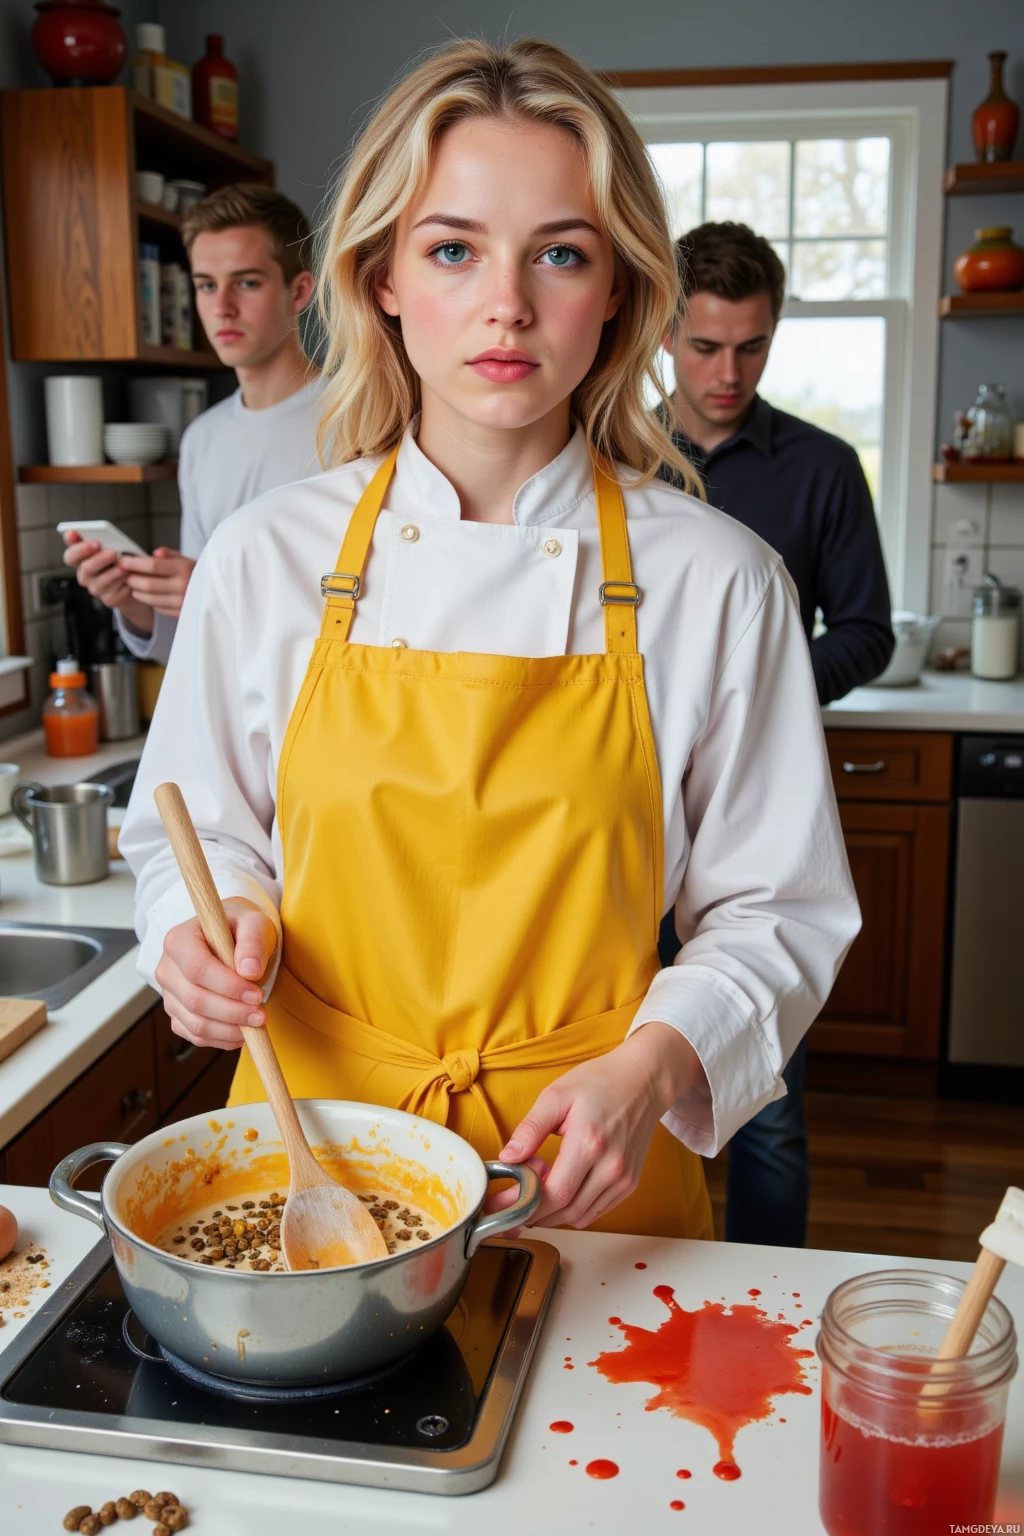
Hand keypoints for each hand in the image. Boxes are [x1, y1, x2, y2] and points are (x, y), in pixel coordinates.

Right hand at [62, 530, 152, 633]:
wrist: (135, 581)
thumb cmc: (120, 559)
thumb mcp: (112, 545)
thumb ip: (102, 539)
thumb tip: (99, 533)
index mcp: (81, 560)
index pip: (71, 556)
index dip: (78, 549)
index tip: (89, 540)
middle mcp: (85, 575)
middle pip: (86, 569)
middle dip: (99, 559)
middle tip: (112, 552)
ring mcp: (95, 588)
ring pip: (100, 582)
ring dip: (113, 574)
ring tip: (125, 567)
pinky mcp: (108, 599)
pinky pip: (114, 594)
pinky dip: (123, 586)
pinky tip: (130, 579)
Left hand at [120, 548, 195, 618]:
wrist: (218, 593)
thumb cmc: (197, 573)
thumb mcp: (187, 559)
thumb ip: (169, 554)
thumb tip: (153, 553)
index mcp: (185, 568)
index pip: (152, 566)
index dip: (134, 564)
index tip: (122, 562)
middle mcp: (184, 586)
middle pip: (147, 584)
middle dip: (132, 579)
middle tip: (126, 574)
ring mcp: (182, 603)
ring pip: (150, 599)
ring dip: (137, 591)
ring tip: (135, 584)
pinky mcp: (181, 614)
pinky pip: (158, 608)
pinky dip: (150, 601)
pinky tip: (149, 594)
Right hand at [156, 897, 278, 1049]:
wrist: (232, 939)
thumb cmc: (241, 928)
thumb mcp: (254, 923)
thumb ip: (253, 942)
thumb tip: (250, 971)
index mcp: (179, 939)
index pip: (197, 968)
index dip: (228, 986)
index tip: (256, 995)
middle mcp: (167, 968)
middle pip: (195, 1000)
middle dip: (232, 1012)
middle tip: (262, 1014)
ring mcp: (169, 995)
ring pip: (195, 1024)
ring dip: (230, 1030)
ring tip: (257, 1023)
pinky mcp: (177, 1015)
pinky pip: (196, 1036)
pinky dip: (222, 1039)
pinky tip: (244, 1031)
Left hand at [498, 1022, 704, 1229]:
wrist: (644, 1080)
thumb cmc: (601, 1082)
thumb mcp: (556, 1096)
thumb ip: (530, 1129)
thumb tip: (508, 1158)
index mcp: (589, 1142)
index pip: (554, 1194)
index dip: (524, 1206)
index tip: (501, 1207)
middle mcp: (611, 1166)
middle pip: (566, 1211)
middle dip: (533, 1214)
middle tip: (511, 1203)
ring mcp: (623, 1178)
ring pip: (580, 1216)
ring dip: (553, 1214)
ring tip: (537, 1190)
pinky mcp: (630, 1183)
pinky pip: (596, 1211)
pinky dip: (574, 1209)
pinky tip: (561, 1190)